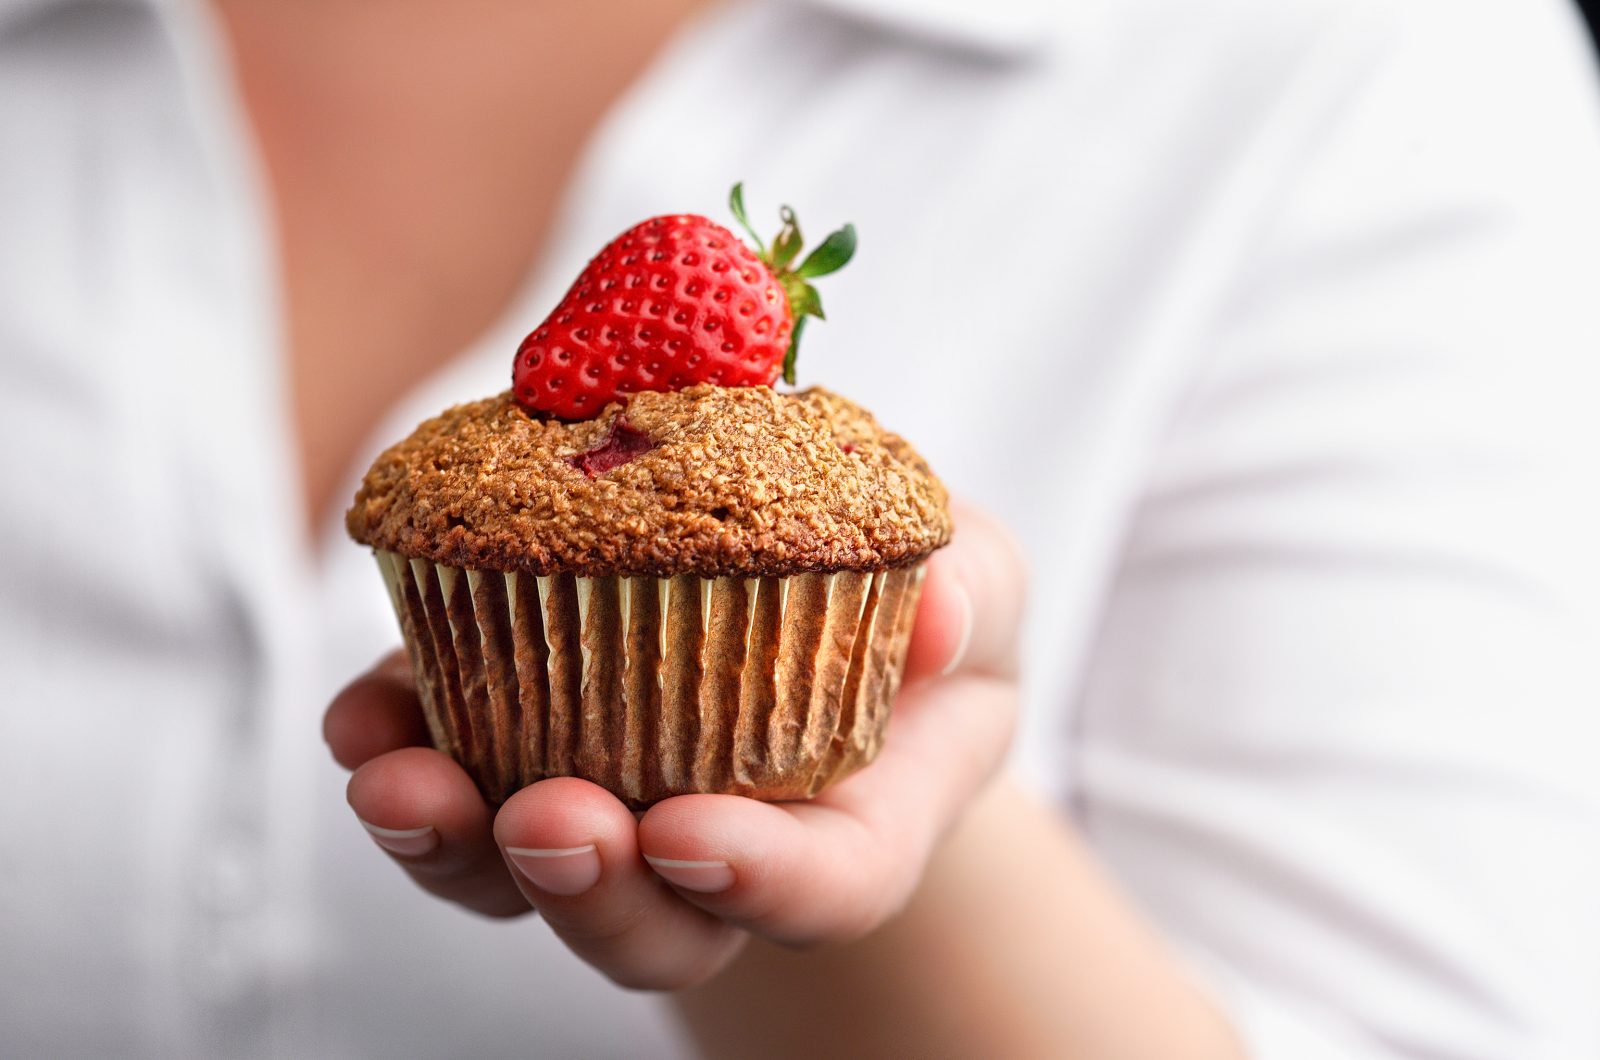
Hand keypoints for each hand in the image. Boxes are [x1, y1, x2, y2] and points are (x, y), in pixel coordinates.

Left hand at [324, 500, 1024, 988]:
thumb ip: (973, 590)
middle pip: (656, 925)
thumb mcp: (979, 577)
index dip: (760, 885)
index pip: (825, 887)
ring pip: (524, 881)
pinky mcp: (522, 738)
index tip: (691, 839)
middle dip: (590, 894)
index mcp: (852, 822)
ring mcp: (614, 807)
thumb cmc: (921, 603)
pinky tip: (364, 721)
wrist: (828, 584)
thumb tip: (939, 611)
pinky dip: (398, 751)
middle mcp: (720, 849)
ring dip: (455, 846)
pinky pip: (451, 779)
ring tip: (401, 782)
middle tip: (550, 820)